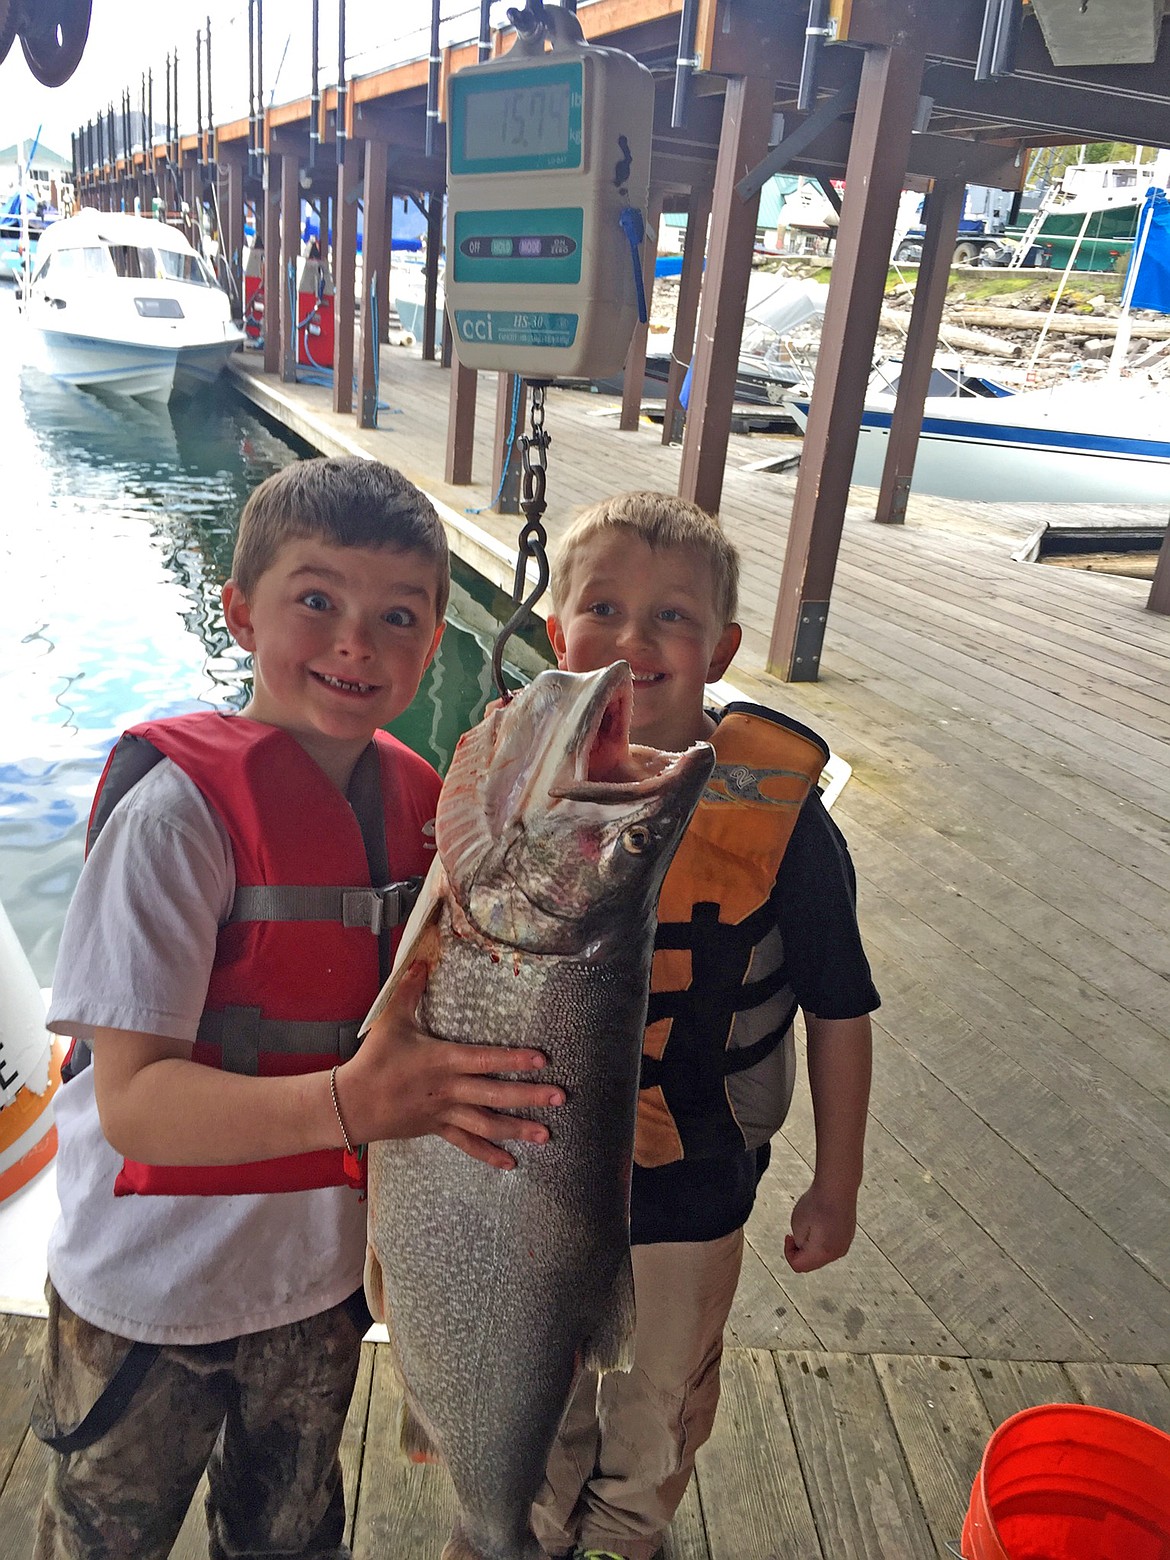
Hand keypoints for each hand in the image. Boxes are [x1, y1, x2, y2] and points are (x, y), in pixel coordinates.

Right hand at [338, 963, 563, 1170]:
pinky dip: (488, 1155)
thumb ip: (409, 989)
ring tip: (546, 1135)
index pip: (485, 1059)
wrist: (352, 1103)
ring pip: (486, 1124)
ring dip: (517, 1129)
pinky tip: (511, 1164)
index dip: (514, 1059)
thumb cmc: (374, 1060)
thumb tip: (420, 959)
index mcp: (443, 1061)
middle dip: (529, 1096)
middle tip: (559, 1098)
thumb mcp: (391, 1020)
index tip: (542, 1060)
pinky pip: (467, 1144)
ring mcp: (445, 1112)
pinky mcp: (438, 1129)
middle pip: (495, 1094)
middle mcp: (449, 1089)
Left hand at [784, 1181, 857, 1273]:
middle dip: (801, 1250)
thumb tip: (803, 1247)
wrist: (838, 1186)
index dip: (788, 1253)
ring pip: (822, 1255)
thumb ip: (798, 1242)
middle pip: (811, 1263)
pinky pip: (831, 1246)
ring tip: (810, 1224)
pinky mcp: (848, 1236)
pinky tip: (820, 1222)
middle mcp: (837, 1253)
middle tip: (796, 1232)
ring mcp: (845, 1245)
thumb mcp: (797, 1223)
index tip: (788, 1236)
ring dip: (812, 1245)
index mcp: (822, 1253)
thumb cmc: (817, 1203)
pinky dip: (822, 1239)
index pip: (799, 1266)